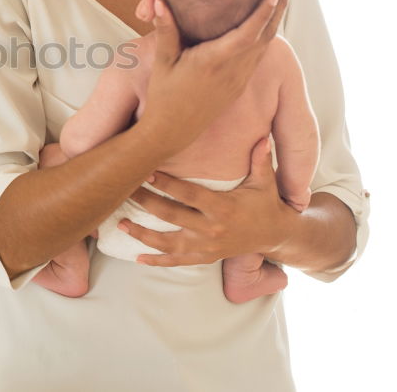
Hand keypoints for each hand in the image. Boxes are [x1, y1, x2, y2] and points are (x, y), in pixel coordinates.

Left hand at [117, 137, 298, 266]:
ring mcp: (207, 247)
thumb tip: (262, 136)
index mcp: (224, 208)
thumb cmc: (265, 203)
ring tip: (121, 224)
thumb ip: (260, 159)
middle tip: (124, 190)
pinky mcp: (205, 257)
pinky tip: (138, 258)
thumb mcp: (265, 181)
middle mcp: (213, 230)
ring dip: (143, 235)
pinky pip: (178, 261)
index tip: (146, 171)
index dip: (167, 184)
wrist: (275, 236)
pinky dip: (158, 261)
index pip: (189, 195)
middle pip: (172, 216)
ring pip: (169, 243)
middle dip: (146, 203)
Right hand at [138, 0, 290, 158]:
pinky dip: (266, 36)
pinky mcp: (238, 85)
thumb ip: (165, 29)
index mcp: (214, 61)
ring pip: (265, 45)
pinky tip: (266, 24)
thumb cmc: (163, 95)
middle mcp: (232, 70)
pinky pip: (258, 56)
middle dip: (280, 7)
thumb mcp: (162, 61)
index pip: (248, 33)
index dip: (264, 11)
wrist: (171, 132)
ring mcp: (238, 79)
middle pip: (266, 35)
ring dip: (276, 20)